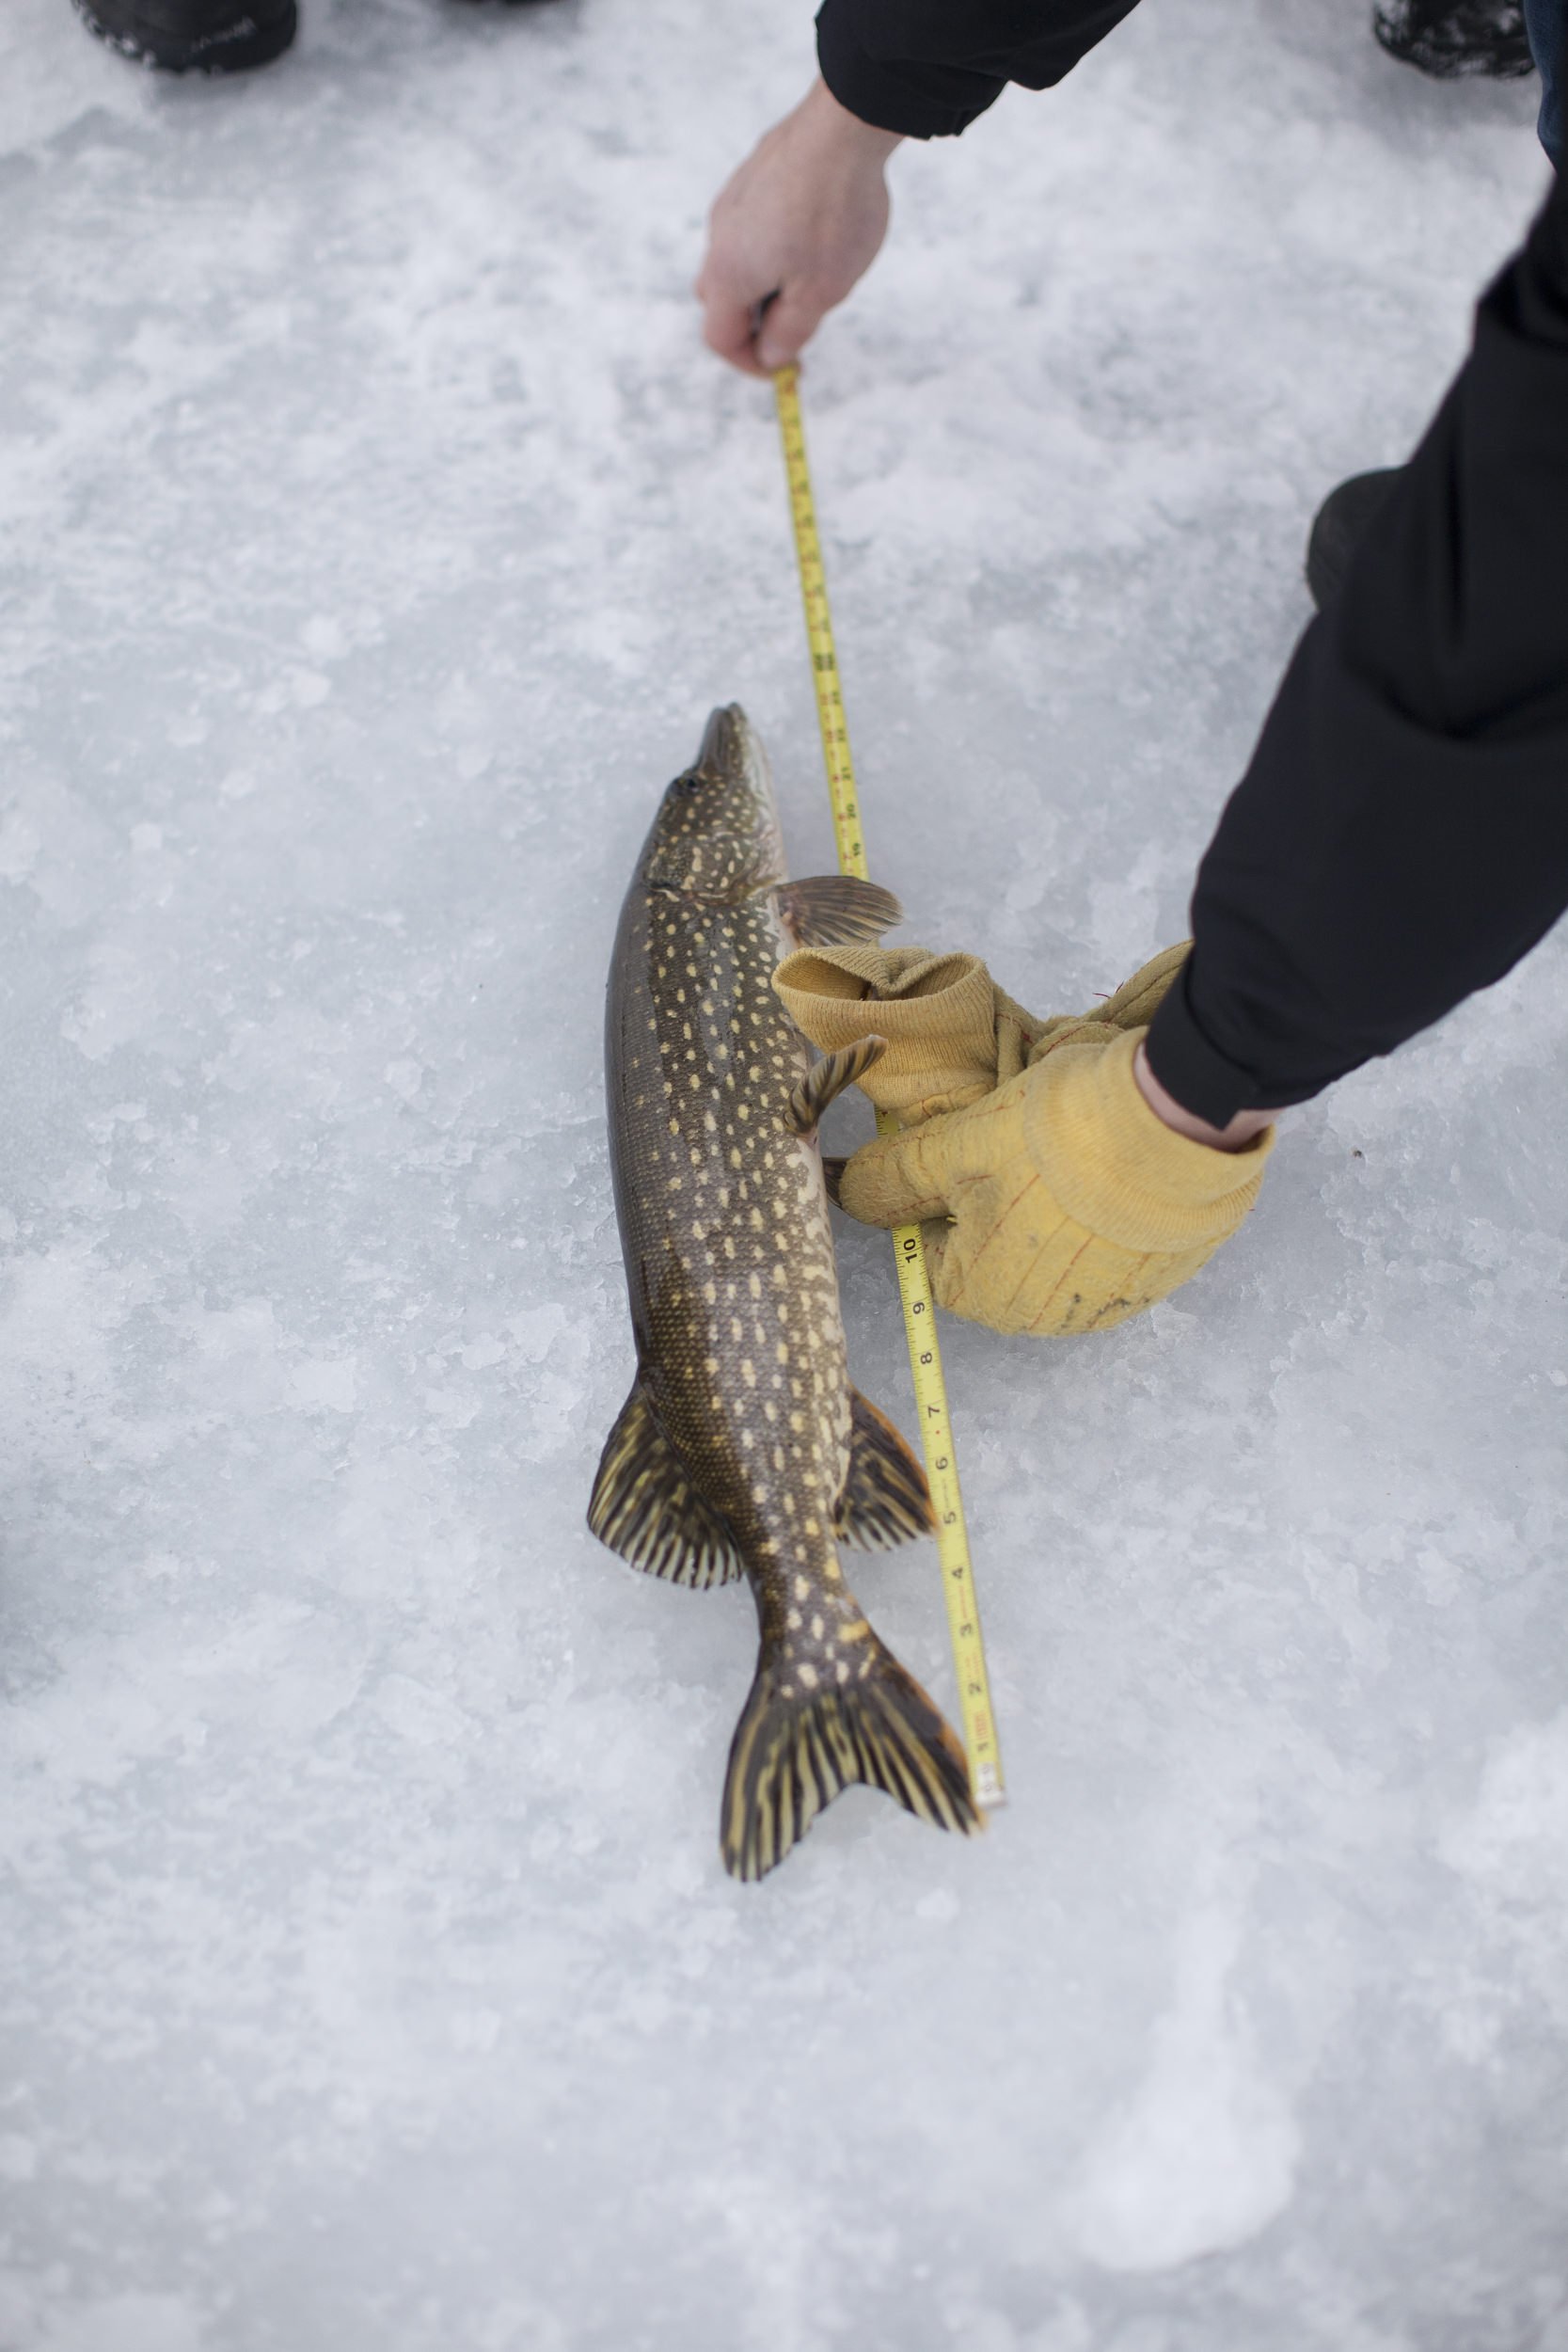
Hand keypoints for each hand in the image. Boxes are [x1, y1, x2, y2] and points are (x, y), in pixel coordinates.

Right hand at [696, 78, 900, 375]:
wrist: (843, 127)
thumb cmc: (833, 216)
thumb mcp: (820, 293)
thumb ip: (789, 333)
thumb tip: (768, 356)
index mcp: (727, 275)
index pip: (720, 338)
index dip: (750, 364)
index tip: (786, 370)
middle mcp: (718, 238)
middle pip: (722, 301)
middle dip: (755, 324)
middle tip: (800, 326)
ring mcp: (731, 202)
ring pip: (739, 261)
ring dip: (768, 283)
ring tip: (817, 273)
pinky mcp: (752, 176)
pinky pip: (753, 227)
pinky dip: (775, 247)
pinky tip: (816, 233)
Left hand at [774, 944, 1273, 1336]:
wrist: (1179, 1123)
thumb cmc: (1055, 1139)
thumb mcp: (954, 1146)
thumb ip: (892, 1177)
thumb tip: (846, 1193)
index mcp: (986, 1295)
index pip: (933, 1252)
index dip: (938, 1193)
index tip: (963, 1146)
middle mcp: (1046, 1319)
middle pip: (993, 1253)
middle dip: (997, 1199)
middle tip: (1019, 1139)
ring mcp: (1109, 1302)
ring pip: (1054, 1249)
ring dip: (1051, 1205)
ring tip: (1070, 1150)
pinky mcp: (1161, 1276)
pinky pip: (1110, 1246)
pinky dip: (1103, 1212)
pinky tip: (1111, 1169)